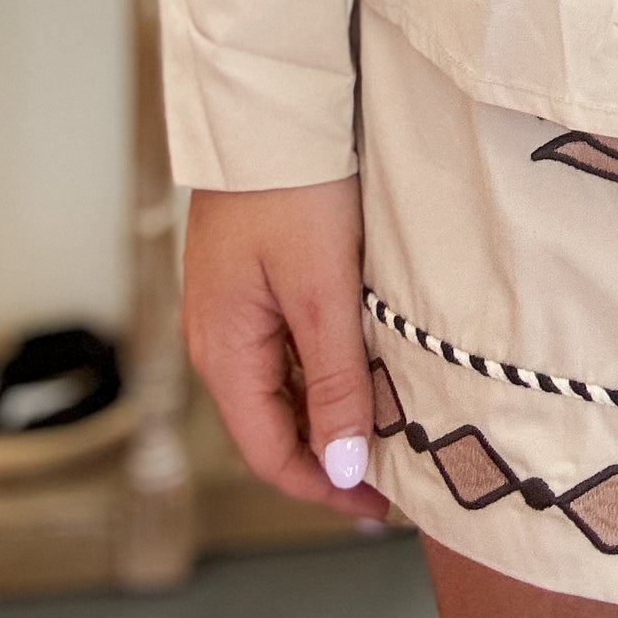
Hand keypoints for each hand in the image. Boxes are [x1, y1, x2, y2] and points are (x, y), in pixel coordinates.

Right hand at [182, 175, 387, 523]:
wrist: (269, 110)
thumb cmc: (293, 192)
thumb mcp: (322, 293)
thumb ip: (334, 383)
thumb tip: (344, 467)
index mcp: (224, 353)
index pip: (270, 454)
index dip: (326, 489)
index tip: (383, 507)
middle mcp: (219, 340)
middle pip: (274, 426)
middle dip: (332, 457)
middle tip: (398, 473)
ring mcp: (233, 310)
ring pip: (282, 388)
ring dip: (331, 413)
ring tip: (393, 425)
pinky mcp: (252, 280)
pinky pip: (286, 348)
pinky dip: (324, 370)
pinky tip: (367, 366)